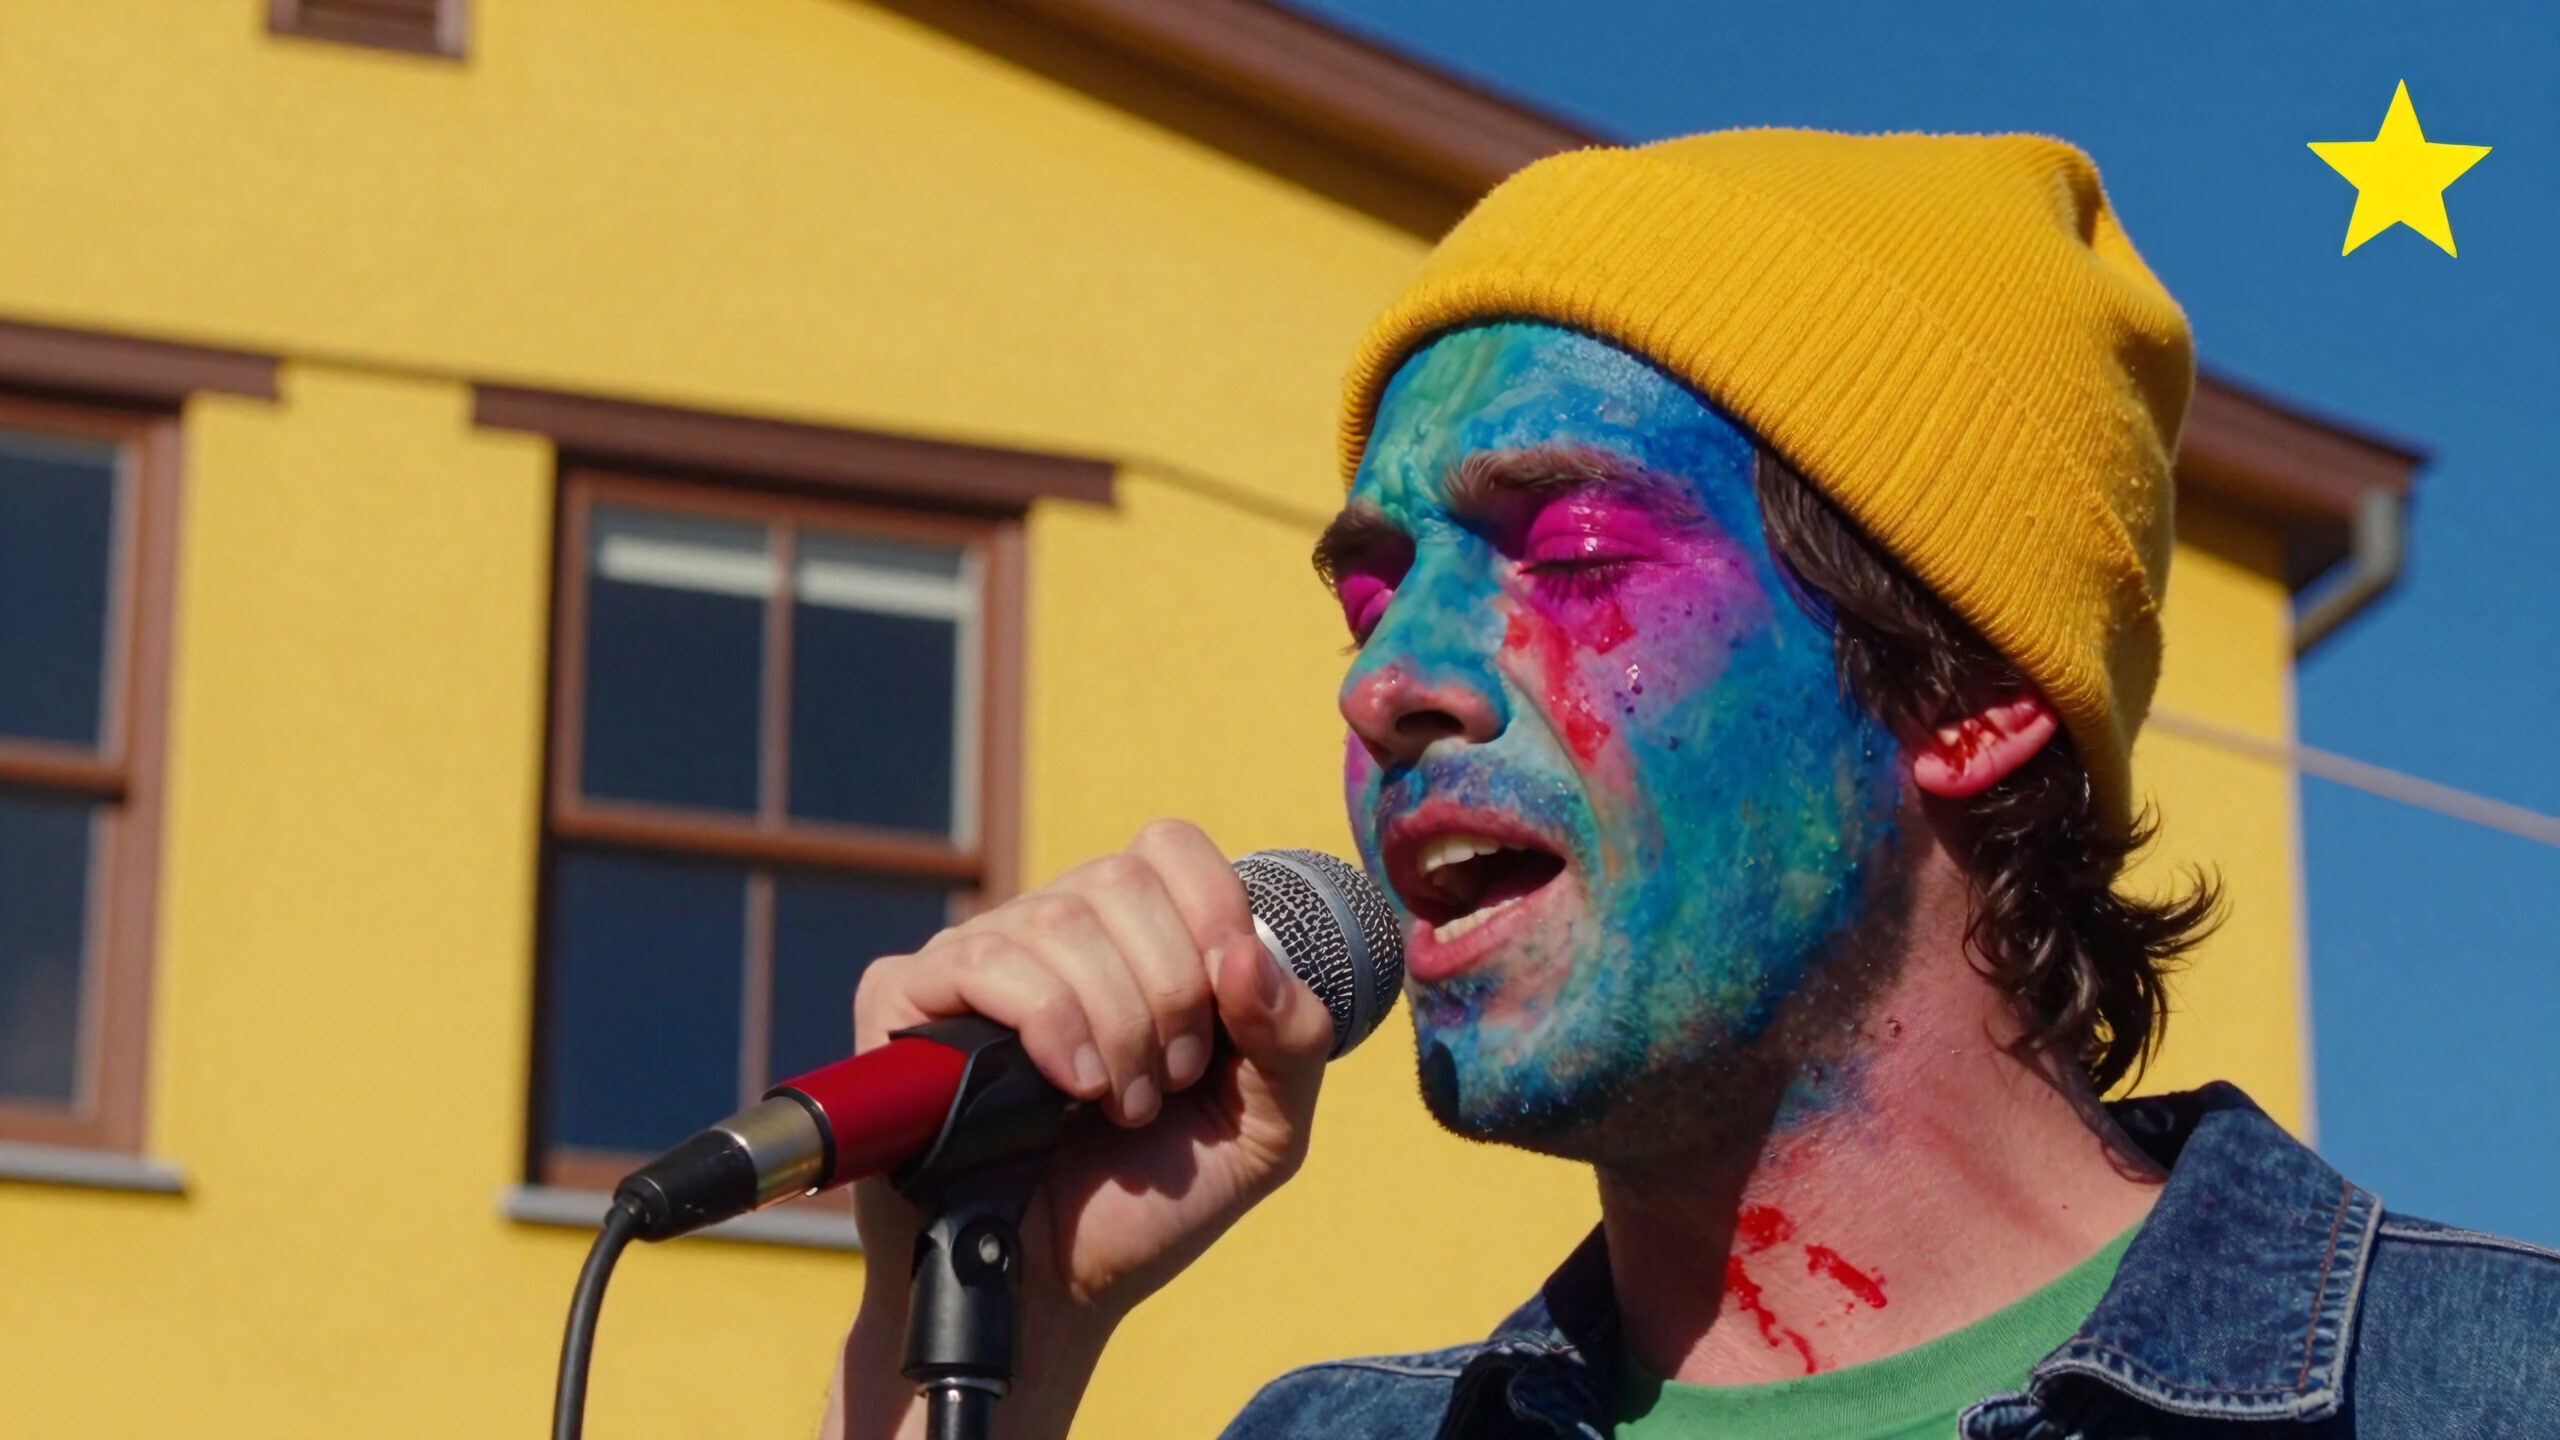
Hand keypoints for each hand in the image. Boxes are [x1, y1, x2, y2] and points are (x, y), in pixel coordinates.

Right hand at [822, 820, 1339, 1439]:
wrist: (1060, 1292)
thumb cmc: (1154, 1200)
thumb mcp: (1266, 1125)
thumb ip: (1293, 1035)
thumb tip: (1247, 952)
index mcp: (1134, 937)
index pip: (1169, 847)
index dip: (1212, 905)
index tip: (1230, 998)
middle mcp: (1049, 931)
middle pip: (1119, 882)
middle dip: (1168, 992)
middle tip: (1169, 1084)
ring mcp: (974, 959)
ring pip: (1056, 924)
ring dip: (1114, 1027)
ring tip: (1118, 1106)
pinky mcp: (906, 998)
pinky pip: (979, 961)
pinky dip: (1046, 1023)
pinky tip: (1065, 1088)